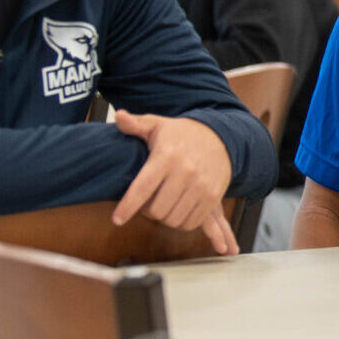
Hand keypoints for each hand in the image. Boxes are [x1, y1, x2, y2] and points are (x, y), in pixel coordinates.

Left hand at [112, 112, 240, 254]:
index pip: (142, 188)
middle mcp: (185, 172)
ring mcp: (201, 186)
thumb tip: (119, 116)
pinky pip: (191, 222)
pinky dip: (181, 222)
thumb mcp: (157, 125)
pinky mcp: (213, 196)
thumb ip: (135, 124)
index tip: (117, 219)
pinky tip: (178, 210)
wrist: (221, 137)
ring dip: (165, 218)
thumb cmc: (182, 134)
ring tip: (163, 205)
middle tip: (147, 203)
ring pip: (173, 219)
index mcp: (166, 156)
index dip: (128, 206)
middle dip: (147, 211)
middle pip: (157, 210)